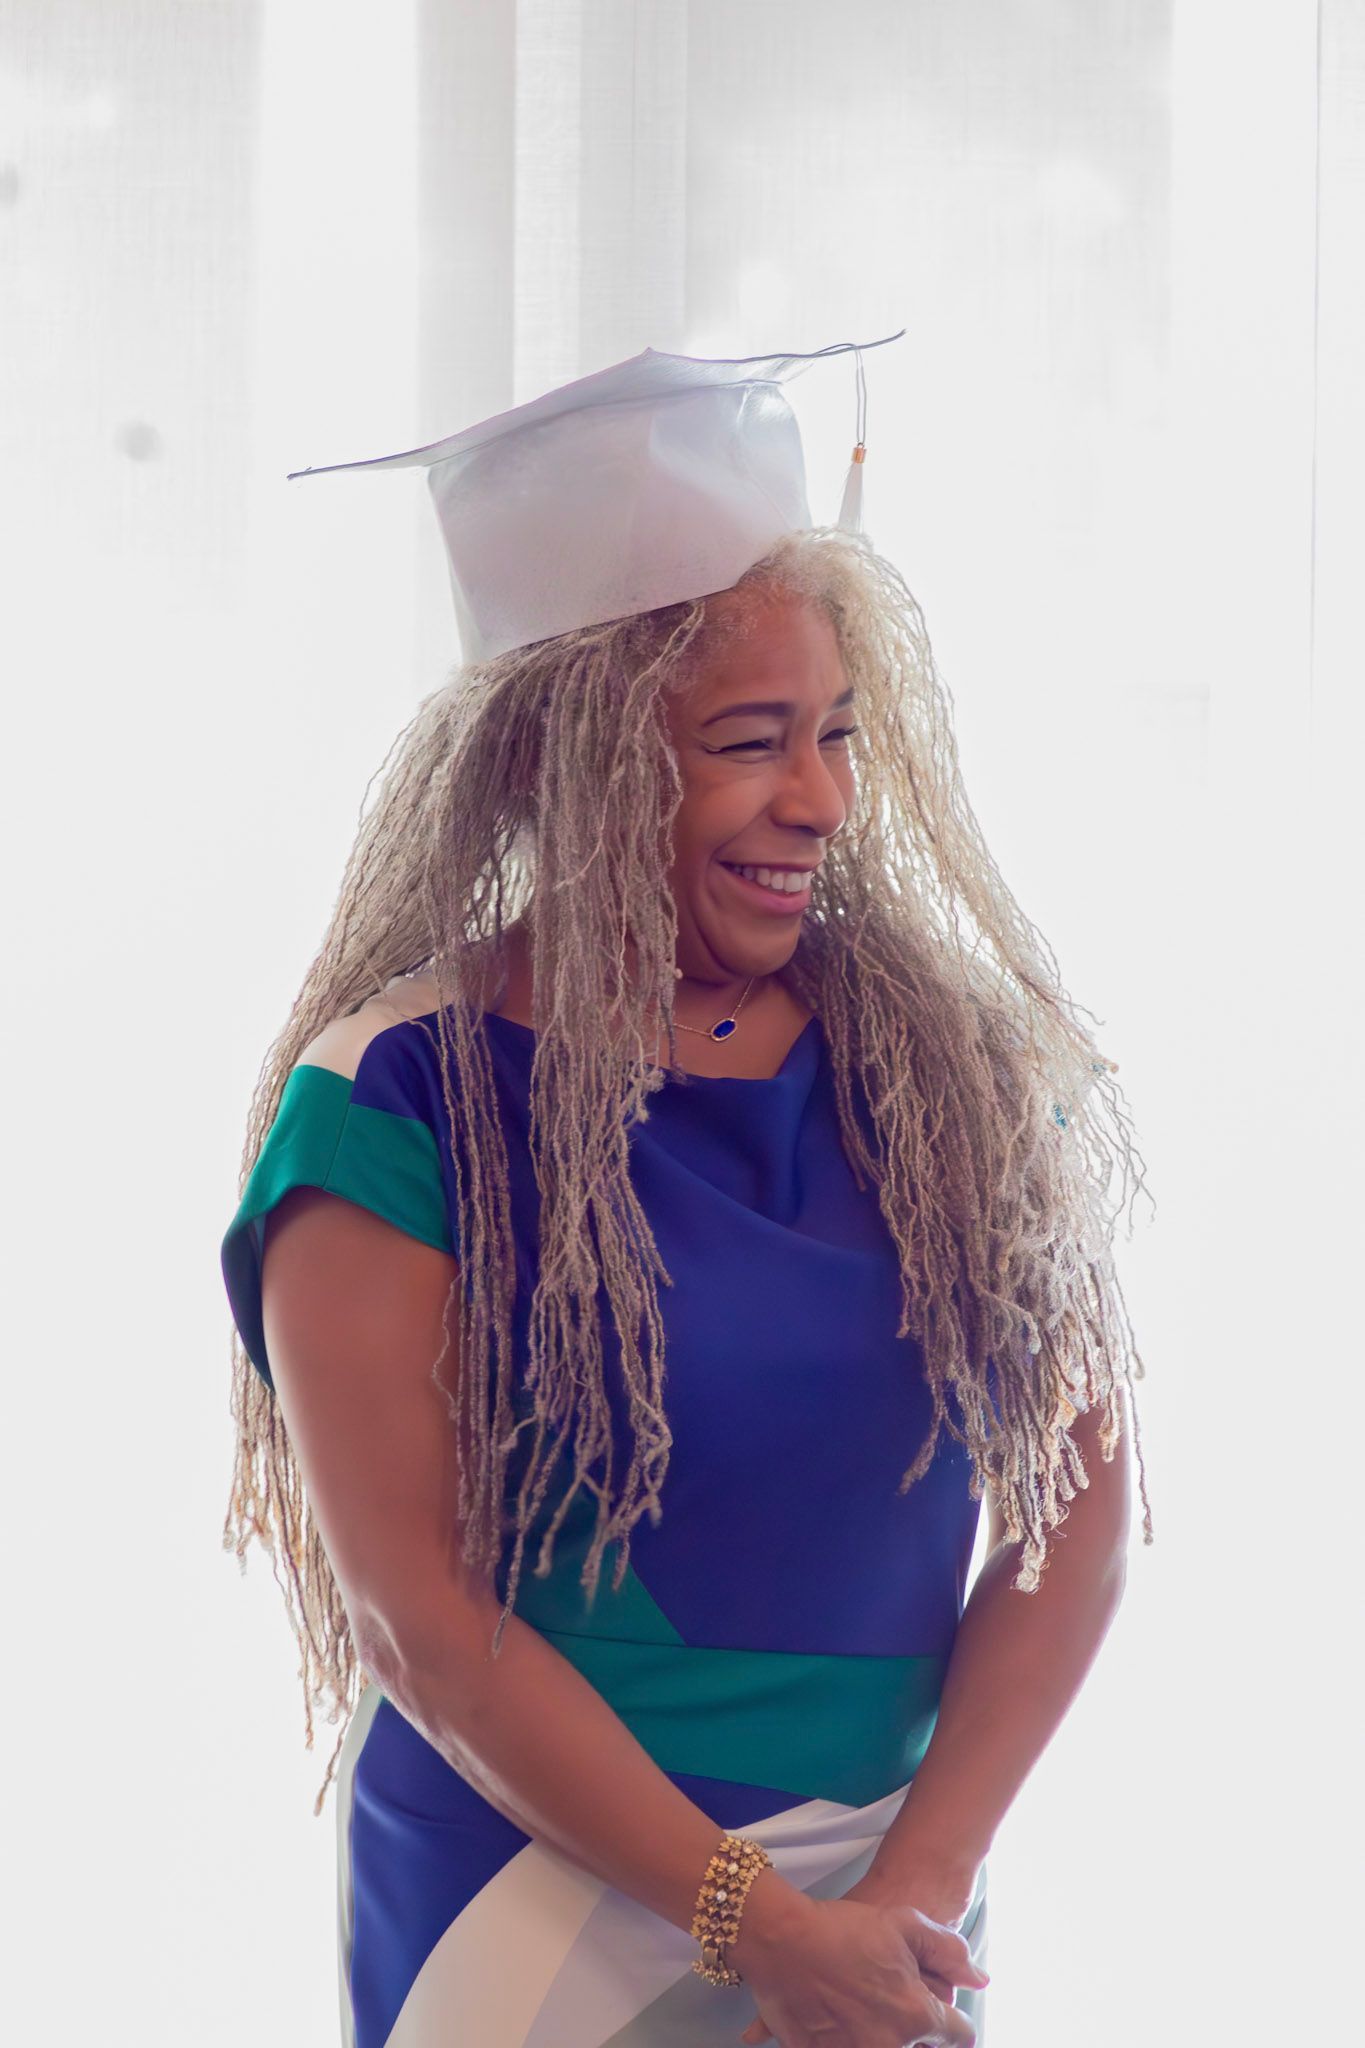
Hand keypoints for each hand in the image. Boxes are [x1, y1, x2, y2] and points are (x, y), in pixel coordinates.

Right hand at [731, 1876, 987, 2047]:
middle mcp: (891, 2044)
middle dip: (917, 2031)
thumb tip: (980, 1979)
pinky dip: (850, 2037)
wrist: (782, 1939)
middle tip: (891, 2001)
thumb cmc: (843, 1929)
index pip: (959, 2034)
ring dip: (882, 2033)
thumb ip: (950, 1951)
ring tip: (862, 2007)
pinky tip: (838, 2017)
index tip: (942, 2015)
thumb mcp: (905, 1923)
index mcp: (916, 2015)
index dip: (954, 2021)